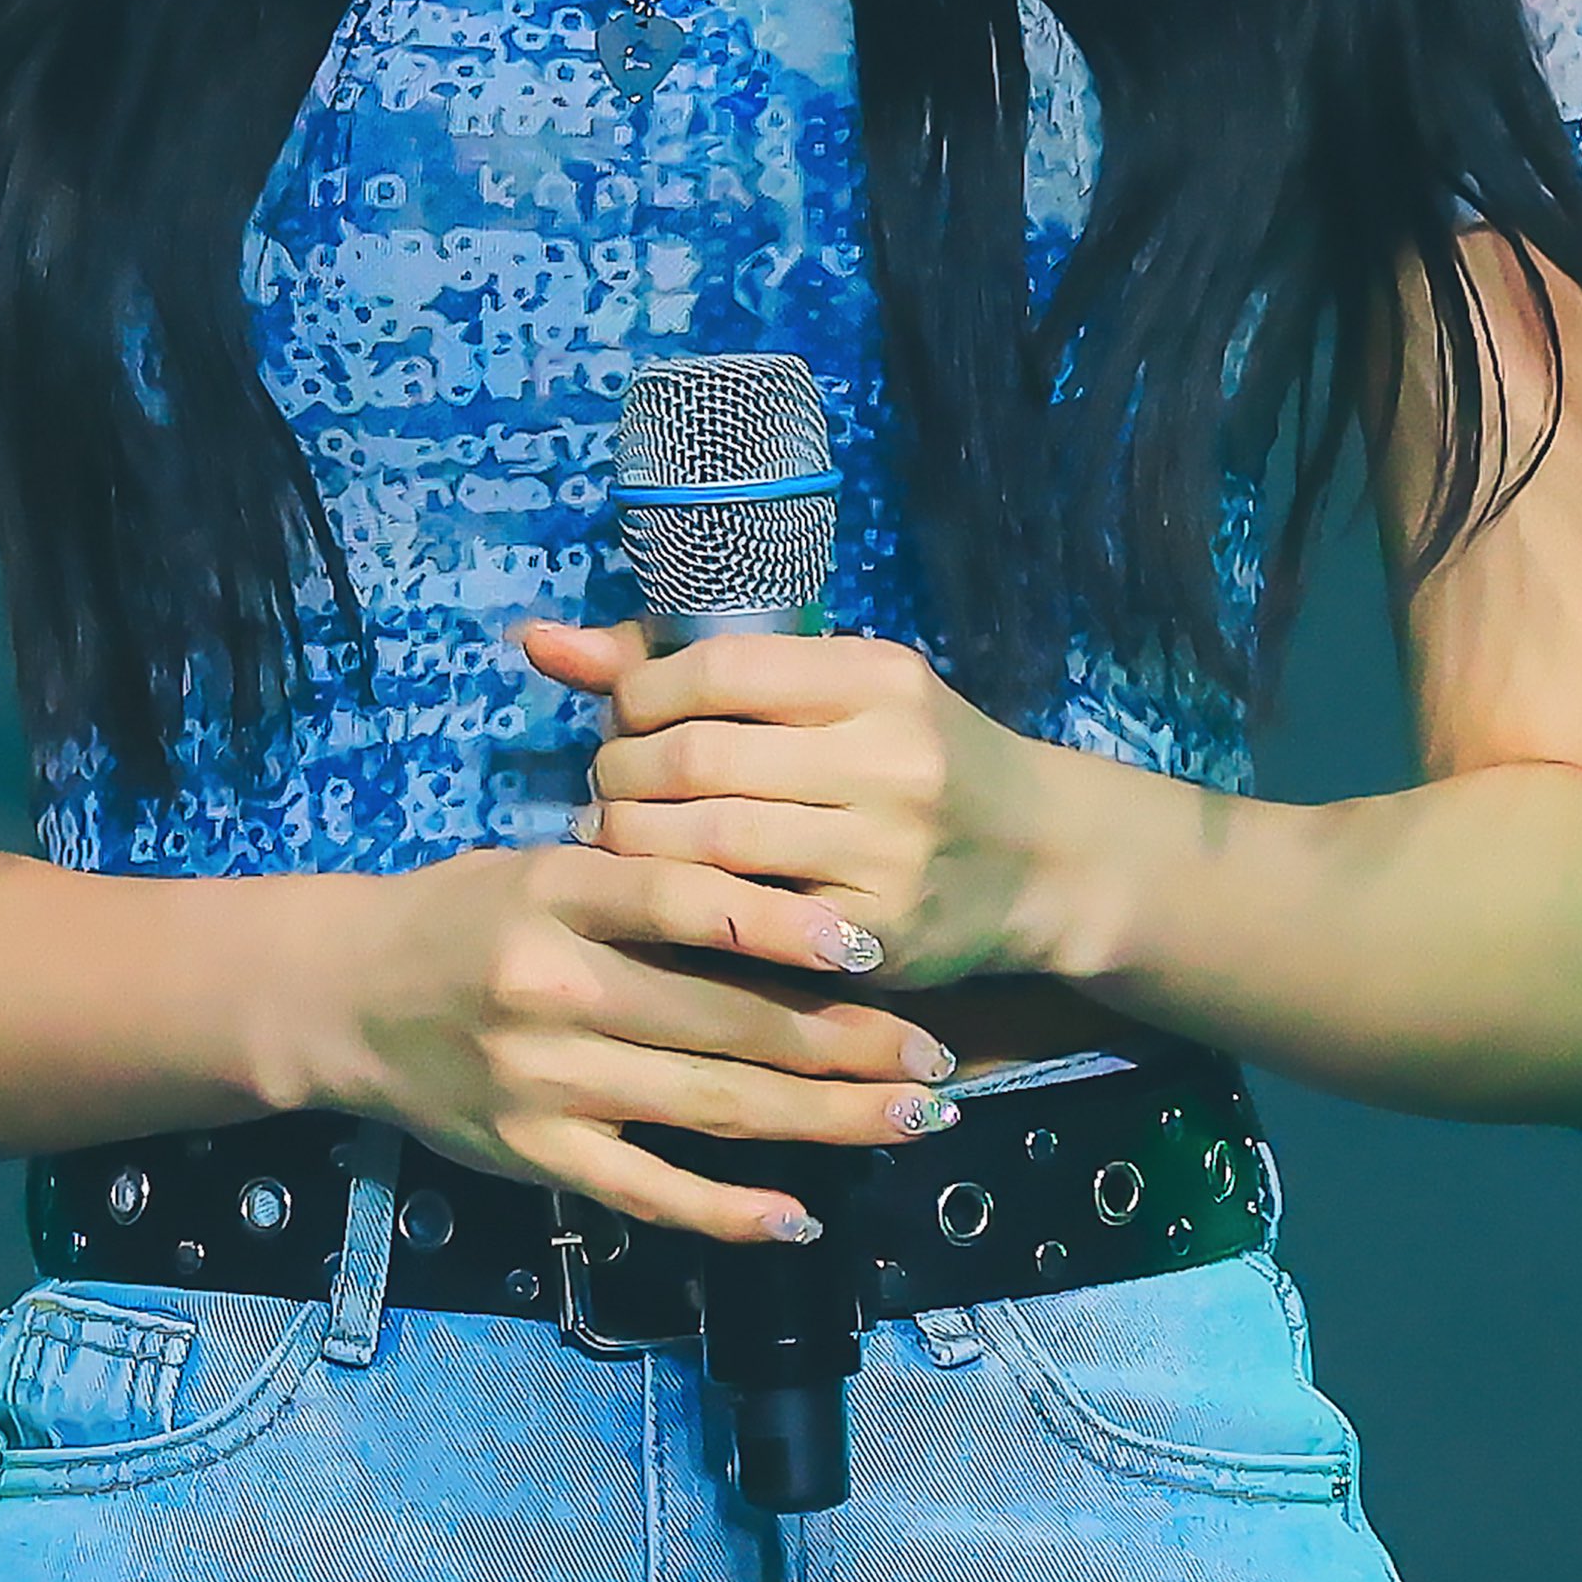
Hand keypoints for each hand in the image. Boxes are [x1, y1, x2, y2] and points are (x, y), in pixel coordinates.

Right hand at [320, 842, 971, 1252]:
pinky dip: (728, 1210)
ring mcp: (547, 1081)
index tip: (875, 947)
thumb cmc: (468, 911)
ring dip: (822, 1119)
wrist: (347, 996)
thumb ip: (644, 878)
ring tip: (908, 1117)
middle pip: (726, 1021)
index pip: (689, 903)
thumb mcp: (544, 862)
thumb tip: (782, 890)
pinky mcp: (537, 1157)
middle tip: (935, 1056)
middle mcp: (556, 987)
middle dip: (844, 1043)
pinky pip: (649, 1191)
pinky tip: (801, 1213)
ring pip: (709, 1106)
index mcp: (561, 893)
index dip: (787, 927)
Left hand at [520, 615, 1056, 989]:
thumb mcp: (834, 691)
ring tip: (620, 841)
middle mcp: (889, 759)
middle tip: (606, 790)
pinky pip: (741, 926)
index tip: (624, 719)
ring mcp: (885, 854)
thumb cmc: (915, 757)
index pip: (715, 671)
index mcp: (877, 677)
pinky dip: (681, 912)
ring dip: (634, 846)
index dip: (639, 696)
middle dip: (622, 776)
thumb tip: (539, 641)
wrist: (1042, 858)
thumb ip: (690, 667)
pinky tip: (663, 904)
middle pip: (697, 763)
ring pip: (706, 849)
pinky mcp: (875, 939)